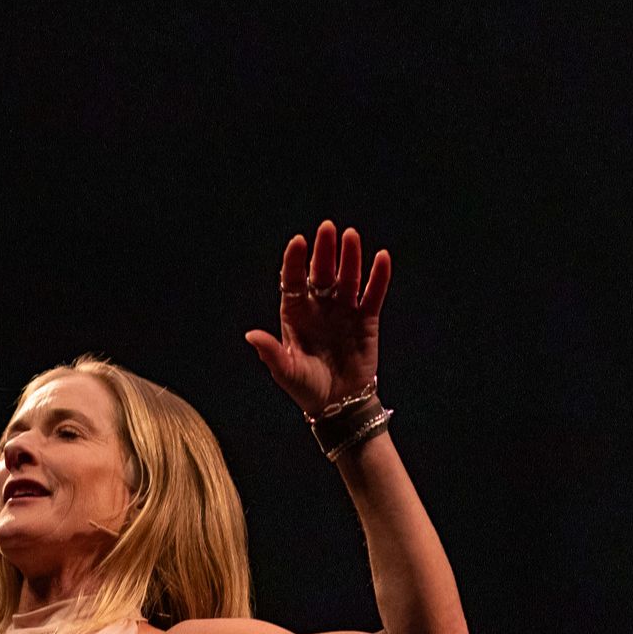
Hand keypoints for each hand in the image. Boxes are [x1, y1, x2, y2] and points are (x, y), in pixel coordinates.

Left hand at [244, 219, 390, 414]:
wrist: (338, 405)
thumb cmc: (307, 388)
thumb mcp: (286, 371)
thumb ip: (271, 352)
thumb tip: (250, 336)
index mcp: (295, 314)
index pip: (292, 282)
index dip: (294, 262)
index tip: (297, 242)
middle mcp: (319, 307)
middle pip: (321, 273)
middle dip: (323, 251)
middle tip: (326, 228)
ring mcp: (343, 311)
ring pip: (347, 279)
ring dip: (350, 258)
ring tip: (351, 235)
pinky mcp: (366, 320)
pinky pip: (373, 295)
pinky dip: (378, 277)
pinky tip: (382, 257)